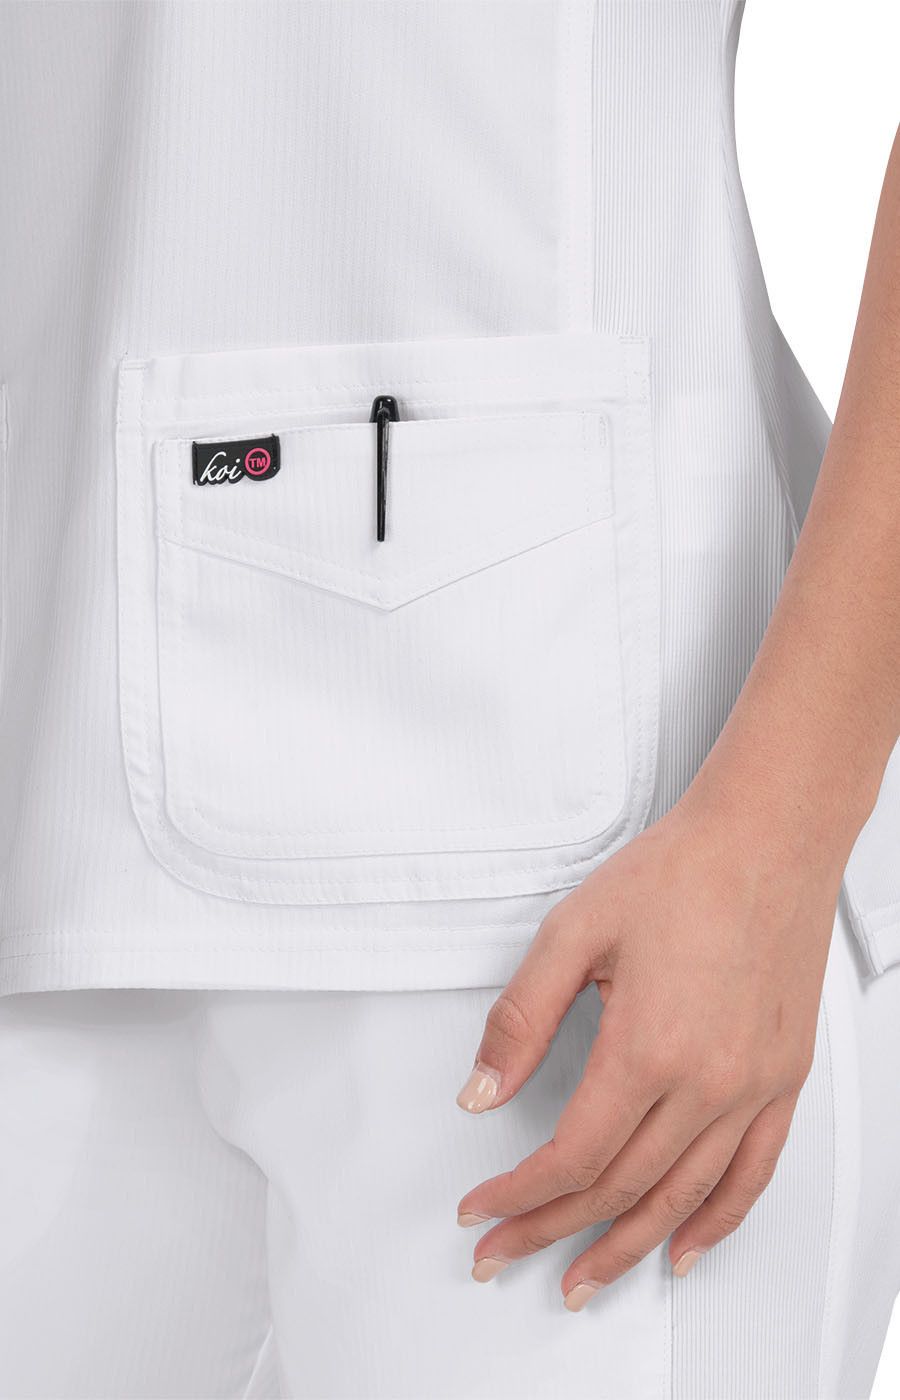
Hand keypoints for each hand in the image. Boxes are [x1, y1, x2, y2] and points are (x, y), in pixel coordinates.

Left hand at [455, 780, 841, 1309]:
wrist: (767, 839)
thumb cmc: (678, 873)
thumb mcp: (573, 932)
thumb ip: (520, 1019)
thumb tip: (479, 1093)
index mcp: (647, 1048)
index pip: (570, 1157)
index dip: (517, 1197)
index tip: (480, 1211)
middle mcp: (707, 1084)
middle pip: (618, 1188)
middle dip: (550, 1231)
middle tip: (503, 1254)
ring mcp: (753, 1088)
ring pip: (682, 1198)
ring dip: (625, 1248)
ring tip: (581, 1279)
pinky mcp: (784, 1079)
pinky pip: (752, 1175)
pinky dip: (715, 1223)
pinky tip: (682, 1250)